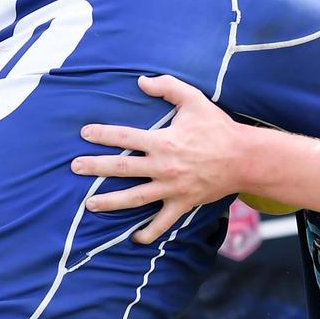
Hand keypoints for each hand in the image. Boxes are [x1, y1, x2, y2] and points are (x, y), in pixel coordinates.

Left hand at [71, 75, 249, 243]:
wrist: (244, 158)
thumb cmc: (218, 128)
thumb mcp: (195, 101)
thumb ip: (168, 87)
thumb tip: (141, 80)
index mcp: (164, 141)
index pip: (125, 137)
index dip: (103, 134)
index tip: (85, 134)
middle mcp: (164, 167)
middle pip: (122, 169)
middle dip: (95, 168)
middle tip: (74, 167)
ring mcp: (172, 188)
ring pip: (135, 199)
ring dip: (110, 202)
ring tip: (90, 205)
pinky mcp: (182, 203)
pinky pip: (162, 222)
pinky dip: (148, 232)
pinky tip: (134, 238)